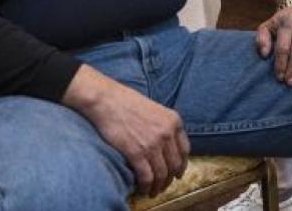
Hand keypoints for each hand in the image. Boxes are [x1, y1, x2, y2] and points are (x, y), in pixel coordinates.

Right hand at [64, 66, 188, 198]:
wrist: (107, 100)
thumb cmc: (127, 102)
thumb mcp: (156, 109)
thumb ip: (165, 126)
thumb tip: (167, 146)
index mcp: (174, 121)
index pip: (185, 150)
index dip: (181, 165)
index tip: (177, 173)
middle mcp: (167, 133)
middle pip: (174, 164)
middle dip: (169, 179)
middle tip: (163, 186)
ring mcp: (153, 144)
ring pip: (161, 173)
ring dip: (158, 186)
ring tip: (153, 191)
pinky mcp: (136, 152)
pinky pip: (146, 176)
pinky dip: (146, 186)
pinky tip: (143, 188)